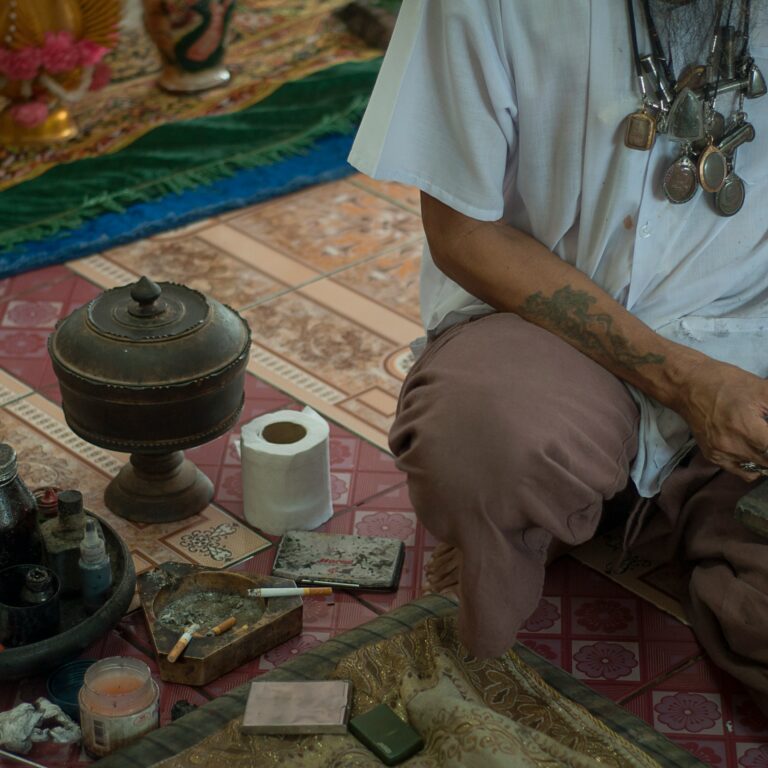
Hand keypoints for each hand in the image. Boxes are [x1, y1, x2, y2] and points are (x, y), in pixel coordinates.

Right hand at [676, 358, 767, 480]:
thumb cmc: (727, 382)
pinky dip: (755, 466)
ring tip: (765, 442)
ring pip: (760, 469)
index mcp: (746, 426)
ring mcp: (722, 453)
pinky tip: (757, 450)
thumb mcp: (762, 389)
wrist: (688, 386)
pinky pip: (742, 471)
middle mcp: (733, 445)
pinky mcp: (713, 457)